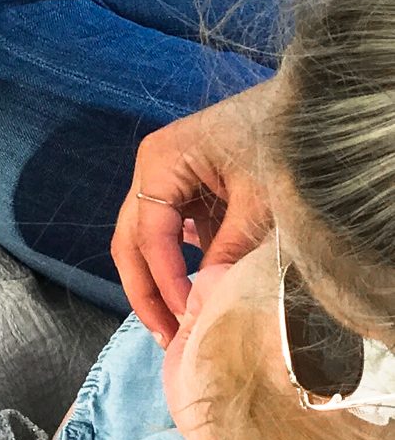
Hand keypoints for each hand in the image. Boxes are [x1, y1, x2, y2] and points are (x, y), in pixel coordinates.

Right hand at [110, 76, 283, 341]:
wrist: (308, 105)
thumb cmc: (283, 138)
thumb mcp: (260, 199)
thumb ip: (228, 250)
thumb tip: (204, 303)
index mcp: (160, 161)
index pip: (150, 233)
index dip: (164, 279)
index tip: (185, 315)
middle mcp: (149, 169)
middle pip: (131, 241)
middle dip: (145, 291)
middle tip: (164, 334)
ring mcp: (162, 177)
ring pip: (144, 240)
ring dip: (158, 281)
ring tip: (174, 323)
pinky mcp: (182, 187)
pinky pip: (169, 232)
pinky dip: (178, 263)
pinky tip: (192, 292)